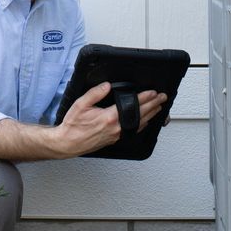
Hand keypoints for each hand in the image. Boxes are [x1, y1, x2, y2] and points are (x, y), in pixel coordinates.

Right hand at [50, 82, 168, 157]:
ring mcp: (116, 135)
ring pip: (139, 124)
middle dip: (154, 105)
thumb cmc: (73, 126)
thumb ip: (95, 93)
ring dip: (151, 115)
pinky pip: (133, 131)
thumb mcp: (81, 104)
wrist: (68, 143)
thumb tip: (106, 86)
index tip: (153, 92)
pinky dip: (142, 125)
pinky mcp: (115, 139)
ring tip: (159, 108)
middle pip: (140, 115)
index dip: (145, 98)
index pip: (132, 106)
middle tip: (162, 98)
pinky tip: (146, 122)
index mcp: (109, 117)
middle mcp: (116, 127)